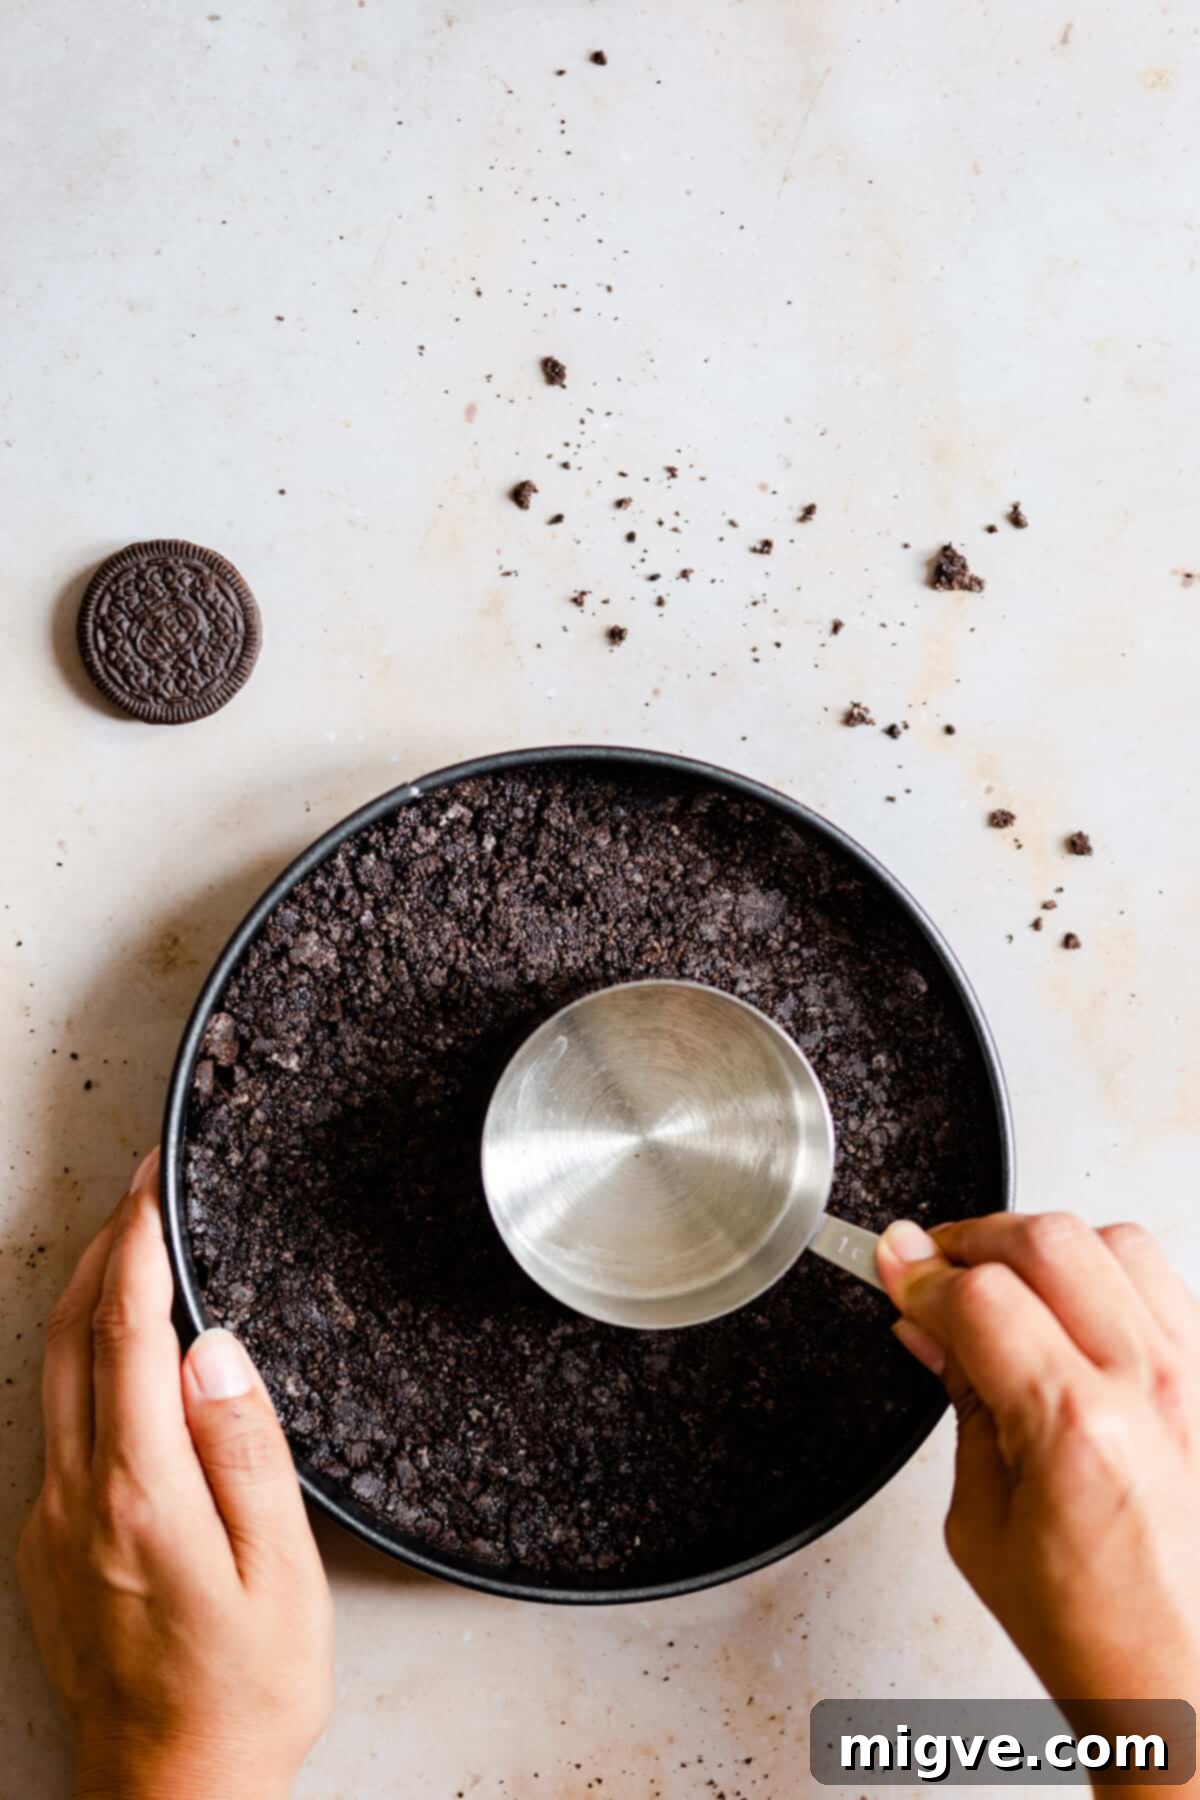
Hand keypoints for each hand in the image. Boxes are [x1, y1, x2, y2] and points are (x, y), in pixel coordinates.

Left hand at [18, 1151, 333, 1799]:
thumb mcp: (279, 1572)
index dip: (138, 1245)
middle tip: (139, 1193)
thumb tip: (215, 1348)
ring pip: (52, 1376)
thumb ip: (244, 1450)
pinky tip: (118, 1354)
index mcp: (138, 1491)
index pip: (129, 1333)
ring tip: (129, 1248)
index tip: (151, 1185)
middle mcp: (76, 1498)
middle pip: (73, 1338)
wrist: (171, 1796)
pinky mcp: (47, 1549)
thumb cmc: (244, 1692)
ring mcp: (51, 1524)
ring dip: (87, 1300)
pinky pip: (54, 1423)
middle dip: (102, 1251)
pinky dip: (82, 1361)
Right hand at [878, 1211, 1199, 1717]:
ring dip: (1048, 1250)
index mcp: (1077, 1429)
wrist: (1183, 1683)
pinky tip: (1078, 1313)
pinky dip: (1111, 1279)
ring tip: (1012, 1286)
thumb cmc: (1096, 1631)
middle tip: (939, 1267)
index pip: (979, 1293)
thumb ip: (959, 1399)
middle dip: (974, 1239)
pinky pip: (1167, 1284)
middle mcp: (1151, 1390)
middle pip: (1048, 1239)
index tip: (894, 1266)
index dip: (919, 1273)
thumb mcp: (981, 1522)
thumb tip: (924, 1320)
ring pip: (1116, 1241)